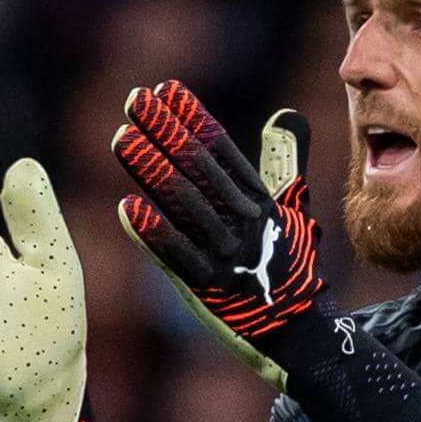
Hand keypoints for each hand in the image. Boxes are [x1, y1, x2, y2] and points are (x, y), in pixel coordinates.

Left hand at [112, 84, 320, 355]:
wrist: (299, 332)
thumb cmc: (289, 262)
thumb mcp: (294, 206)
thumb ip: (286, 159)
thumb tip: (285, 114)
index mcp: (261, 201)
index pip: (222, 151)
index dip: (192, 118)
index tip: (165, 89)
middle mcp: (246, 224)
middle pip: (201, 171)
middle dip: (166, 132)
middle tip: (134, 100)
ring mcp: (228, 257)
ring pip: (187, 208)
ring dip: (152, 171)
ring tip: (122, 139)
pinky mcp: (211, 291)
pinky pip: (180, 259)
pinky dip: (155, 234)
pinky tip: (127, 207)